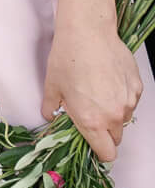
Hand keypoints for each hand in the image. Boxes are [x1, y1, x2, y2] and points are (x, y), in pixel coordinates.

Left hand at [44, 14, 143, 162]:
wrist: (88, 34)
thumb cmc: (67, 59)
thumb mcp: (52, 87)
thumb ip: (52, 109)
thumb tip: (51, 116)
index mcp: (92, 121)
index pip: (106, 153)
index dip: (99, 152)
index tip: (92, 146)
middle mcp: (114, 115)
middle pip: (116, 138)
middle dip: (104, 133)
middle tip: (90, 116)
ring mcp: (129, 101)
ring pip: (123, 119)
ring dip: (113, 114)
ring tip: (96, 94)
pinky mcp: (137, 87)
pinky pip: (131, 102)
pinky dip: (121, 98)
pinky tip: (107, 82)